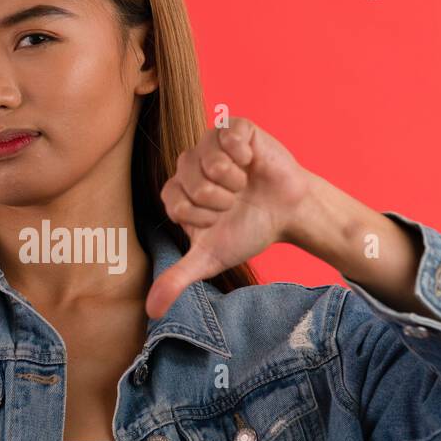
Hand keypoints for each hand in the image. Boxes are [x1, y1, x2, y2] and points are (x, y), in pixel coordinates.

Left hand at [145, 117, 312, 317]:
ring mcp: (210, 143)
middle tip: (234, 202)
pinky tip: (251, 162)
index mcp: (177, 192)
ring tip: (244, 184)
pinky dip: (244, 155)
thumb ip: (178, 279)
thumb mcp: (210, 258)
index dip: (202, 216)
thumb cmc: (247, 231)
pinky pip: (229, 135)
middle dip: (220, 201)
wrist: (288, 213)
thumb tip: (151, 312)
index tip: (218, 221)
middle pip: (191, 182)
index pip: (174, 202)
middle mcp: (188, 165)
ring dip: (234, 180)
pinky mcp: (234, 128)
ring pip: (209, 159)